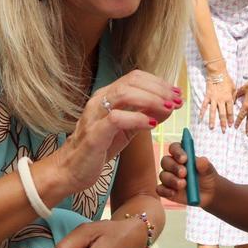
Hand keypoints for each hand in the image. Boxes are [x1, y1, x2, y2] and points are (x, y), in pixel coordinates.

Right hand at [54, 70, 178, 193]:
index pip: (135, 77)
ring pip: (124, 94)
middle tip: (177, 101)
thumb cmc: (98, 148)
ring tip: (169, 109)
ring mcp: (94, 115)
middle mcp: (99, 100)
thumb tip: (169, 106)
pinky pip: (116, 119)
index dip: (159, 83)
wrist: (71, 170)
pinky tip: (151, 124)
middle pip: (132, 81)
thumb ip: (144, 116)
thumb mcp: (127, 130)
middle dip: (159, 89)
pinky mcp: (93, 134)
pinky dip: (137, 119)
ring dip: (151, 100)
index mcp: (106, 96)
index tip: (177, 93)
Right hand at [157, 141, 220, 207]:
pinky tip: (174, 193)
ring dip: (172, 180)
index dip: (177, 152)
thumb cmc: (208, 178)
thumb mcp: (209, 171)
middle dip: (174, 167)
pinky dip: (165, 191)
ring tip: (184, 184)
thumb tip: (201, 160)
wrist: (209, 194)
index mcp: (182, 155)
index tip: (184, 159)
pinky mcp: (166, 190)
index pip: (174, 148)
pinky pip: (160, 189)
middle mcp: (172, 164)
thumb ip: (205, 166)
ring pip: (163, 175)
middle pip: (165, 161)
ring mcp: (168, 177)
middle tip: (184, 173)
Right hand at [200, 70, 235, 132]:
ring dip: (212, 120)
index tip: (231, 125)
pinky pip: (204, 105)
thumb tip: (234, 104)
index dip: (231, 119)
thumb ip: (234, 96)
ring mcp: (213, 99)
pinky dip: (202, 111)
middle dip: (223, 123)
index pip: (230, 111)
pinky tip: (200, 118)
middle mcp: (221, 100)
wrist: (217, 73)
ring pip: (213, 112)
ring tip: (211, 127)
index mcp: (229, 98)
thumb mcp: (234, 88)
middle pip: (222, 114)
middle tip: (224, 130)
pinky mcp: (207, 96)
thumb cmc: (227, 80)